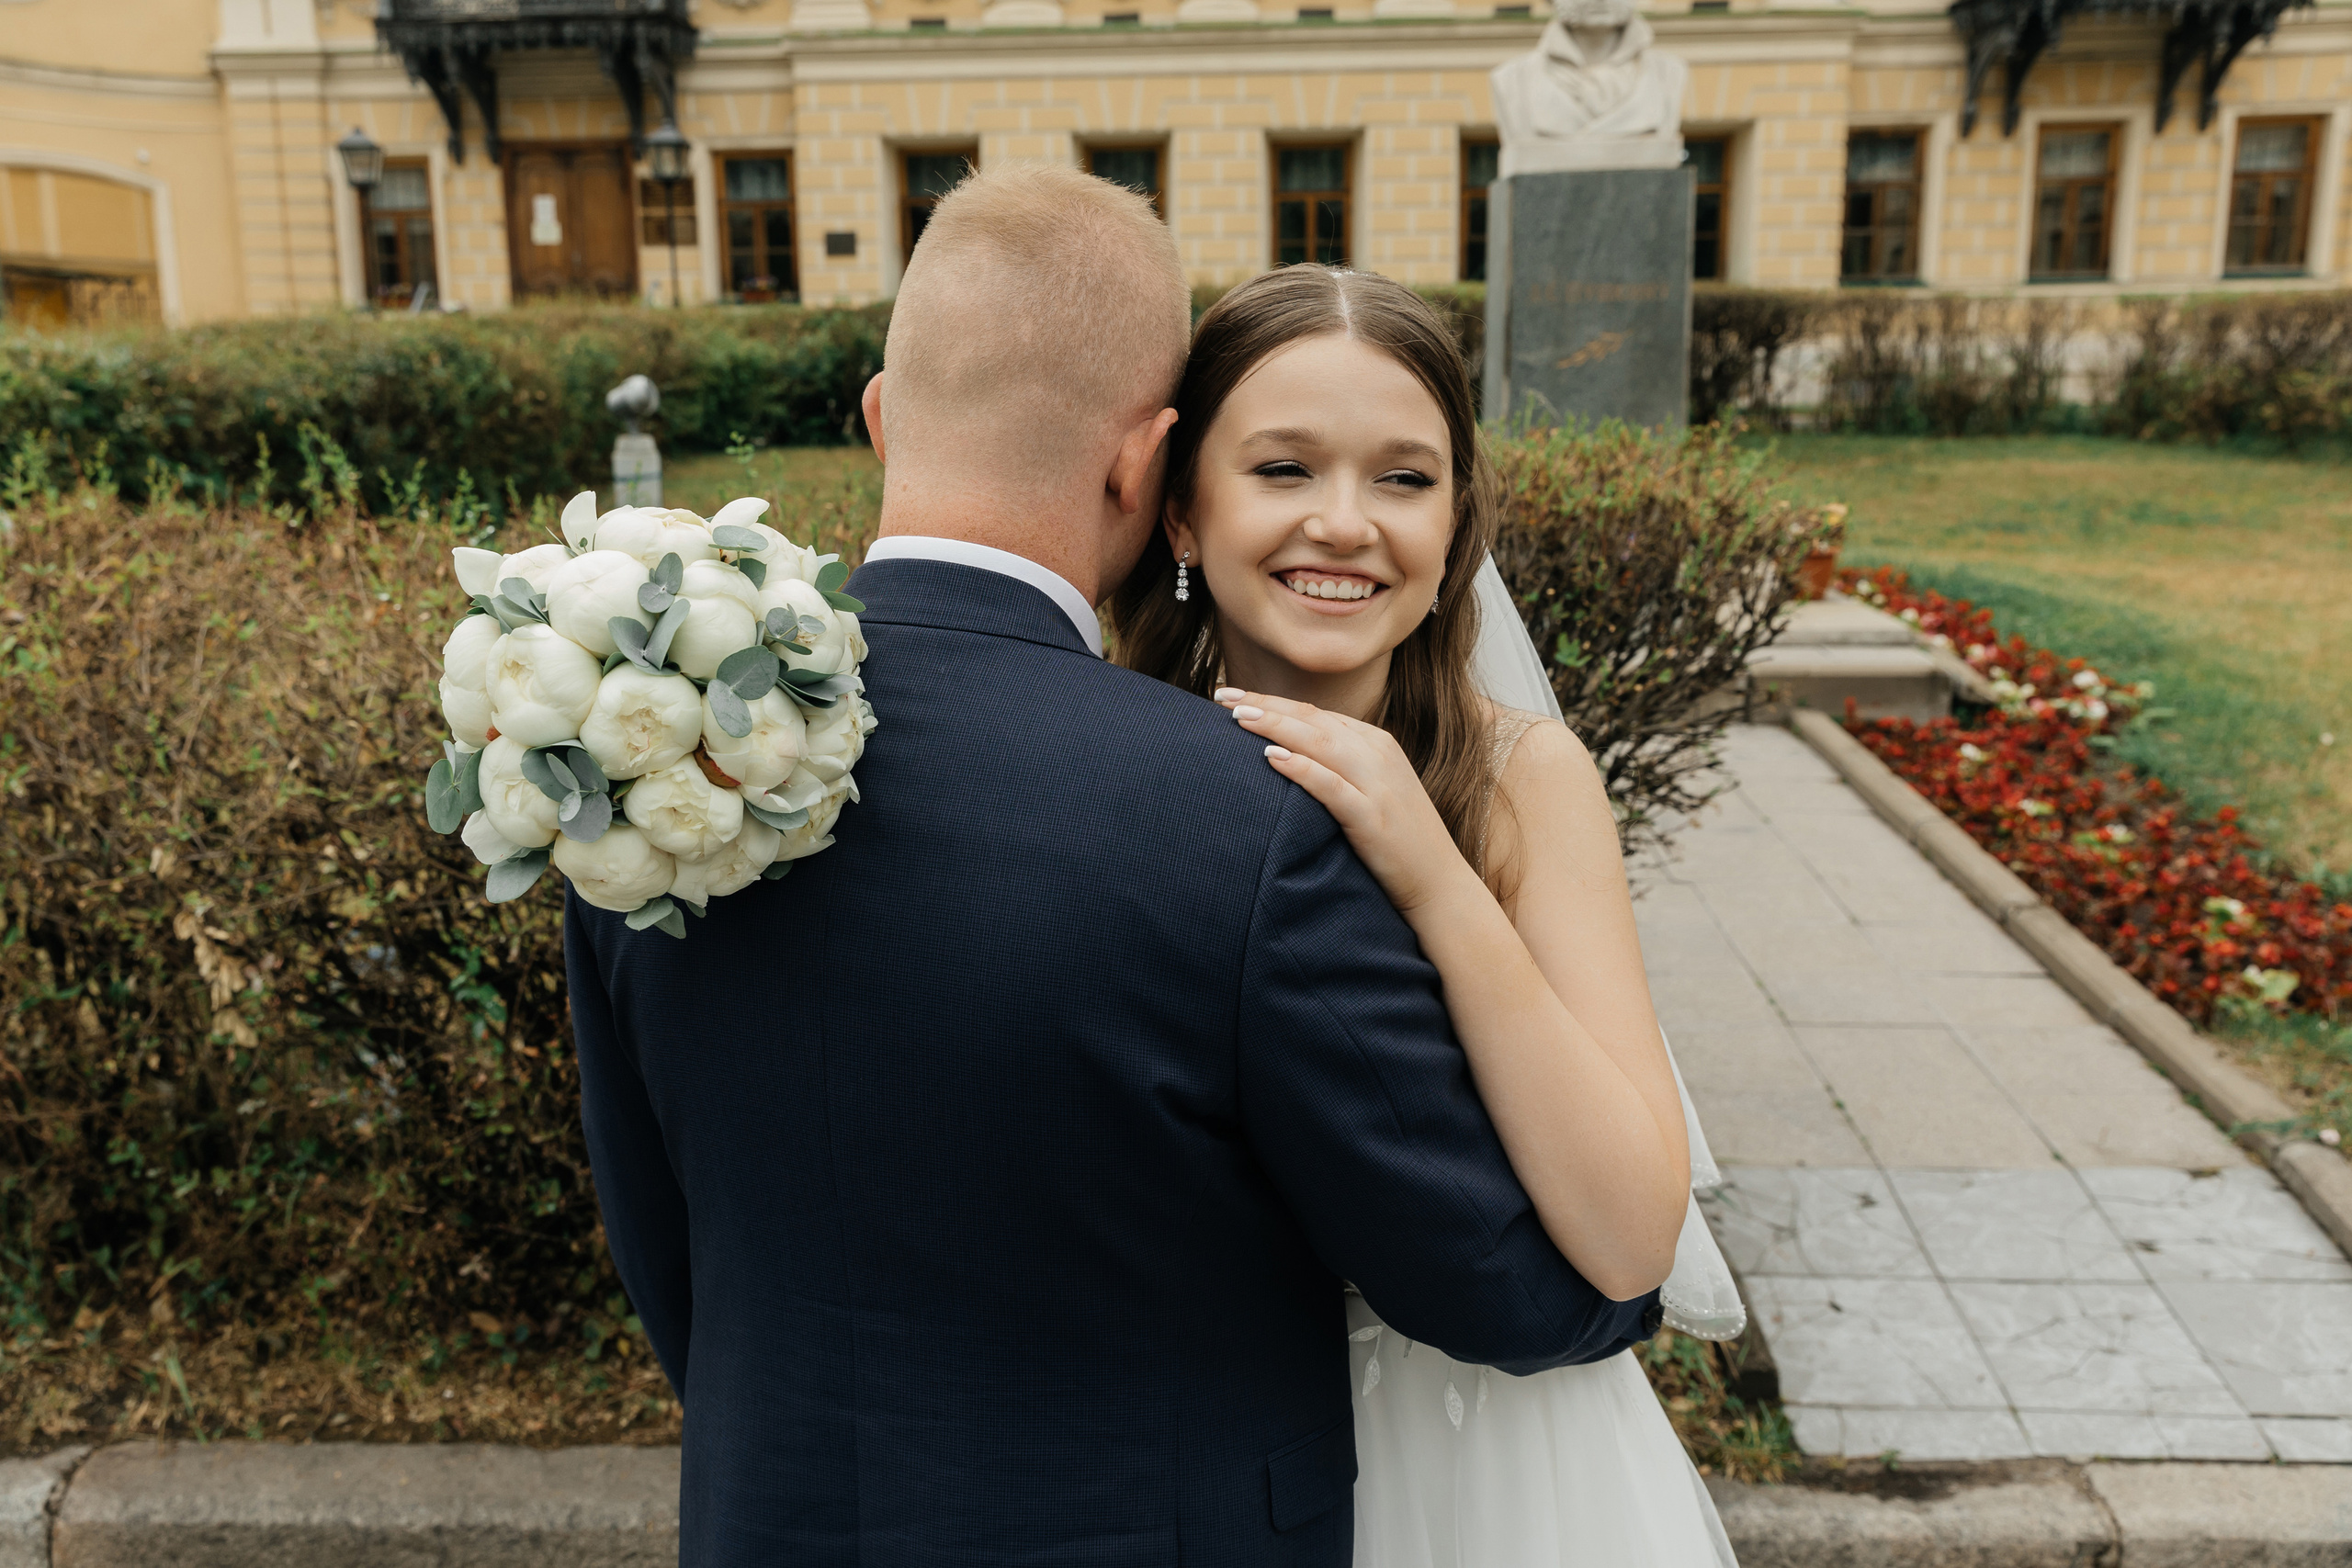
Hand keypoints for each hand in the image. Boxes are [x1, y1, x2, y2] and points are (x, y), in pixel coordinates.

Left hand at [1217, 688, 1479, 916]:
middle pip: (1312, 720)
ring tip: (1238, 717)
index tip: (1233, 695)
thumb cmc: (1397, 841)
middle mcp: (1378, 755)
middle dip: (1265, 704)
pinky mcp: (1372, 818)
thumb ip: (1339, 767)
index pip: (1316, 714)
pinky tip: (1272, 758)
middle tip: (1222, 696)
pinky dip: (1302, 769)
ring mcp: (1377, 785)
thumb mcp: (1371, 790)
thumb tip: (1287, 756)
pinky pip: (1332, 786)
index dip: (1273, 701)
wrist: (1440, 884)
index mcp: (1376, 744)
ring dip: (1276, 726)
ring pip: (1320, 742)